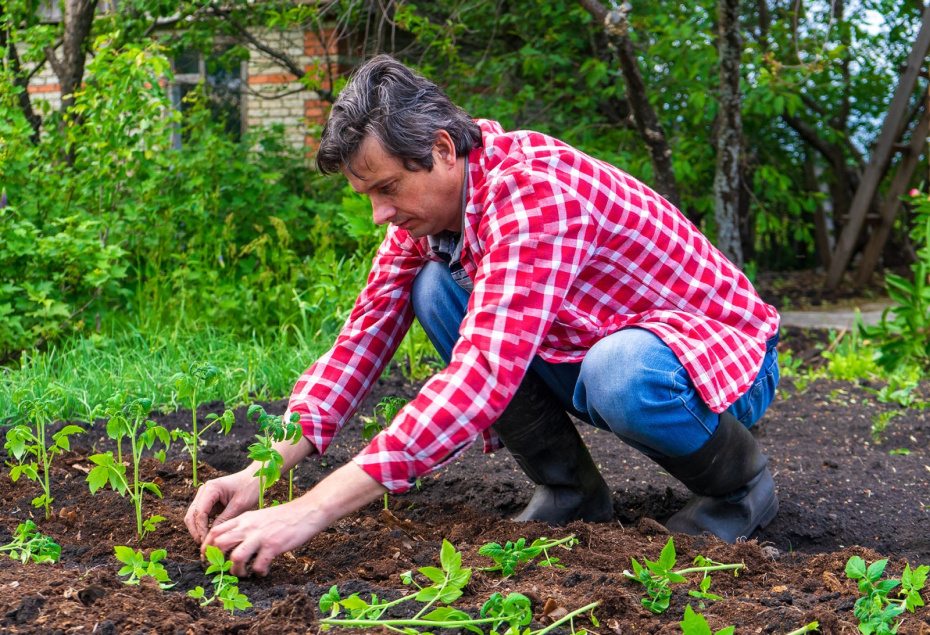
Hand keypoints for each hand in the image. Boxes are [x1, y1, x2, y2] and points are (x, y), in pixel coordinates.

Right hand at [184, 469, 259, 544]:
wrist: (255, 478)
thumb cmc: (250, 488)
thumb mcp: (239, 505)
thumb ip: (224, 520)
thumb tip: (212, 536)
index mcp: (210, 489)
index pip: (199, 512)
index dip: (201, 529)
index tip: (207, 542)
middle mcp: (204, 491)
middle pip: (192, 515)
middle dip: (197, 531)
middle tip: (204, 546)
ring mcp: (205, 496)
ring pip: (194, 517)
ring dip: (199, 530)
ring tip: (207, 544)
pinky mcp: (210, 502)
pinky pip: (202, 517)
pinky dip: (204, 527)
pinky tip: (211, 537)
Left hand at [201, 498, 325, 576]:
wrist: (306, 511)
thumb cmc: (284, 517)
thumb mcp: (259, 516)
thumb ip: (245, 527)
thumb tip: (232, 543)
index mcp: (243, 519)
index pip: (215, 532)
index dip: (207, 548)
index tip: (209, 560)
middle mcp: (248, 527)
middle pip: (219, 544)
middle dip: (216, 561)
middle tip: (222, 571)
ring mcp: (260, 536)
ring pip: (235, 557)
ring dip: (236, 571)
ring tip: (243, 574)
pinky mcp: (273, 545)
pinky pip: (258, 566)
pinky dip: (259, 573)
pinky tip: (264, 572)